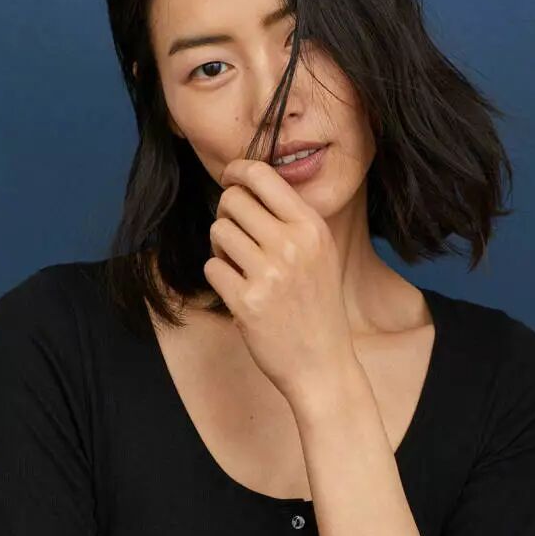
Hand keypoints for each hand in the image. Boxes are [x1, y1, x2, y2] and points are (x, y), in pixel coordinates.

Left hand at [204, 159, 358, 405]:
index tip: (230, 179)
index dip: (237, 171)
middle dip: (226, 215)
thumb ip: (290, 220)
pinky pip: (212, 267)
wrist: (322, 364)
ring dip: (221, 248)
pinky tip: (238, 291)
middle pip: (233, 201)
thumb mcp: (320, 253)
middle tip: (235, 236)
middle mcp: (292, 245)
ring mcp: (269, 274)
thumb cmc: (316, 306)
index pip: (262, 175)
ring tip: (239, 267)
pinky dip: (219, 277)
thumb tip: (244, 186)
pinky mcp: (247, 302)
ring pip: (218, 232)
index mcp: (312, 227)